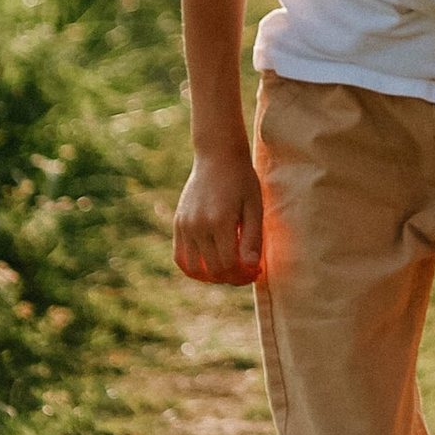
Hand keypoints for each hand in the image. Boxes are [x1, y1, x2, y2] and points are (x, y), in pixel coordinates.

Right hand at [174, 149, 262, 285]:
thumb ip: (253, 238)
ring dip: (212, 277)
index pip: (228, 265)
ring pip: (193, 269)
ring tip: (228, 269)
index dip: (244, 275)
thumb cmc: (241, 180)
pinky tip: (210, 264)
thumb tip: (251, 266)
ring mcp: (184, 225)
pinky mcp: (178, 224)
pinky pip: (180, 257)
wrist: (217, 156)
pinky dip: (194, 268)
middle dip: (232, 277)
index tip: (256, 270)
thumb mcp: (254, 207)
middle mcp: (197, 226)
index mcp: (219, 221)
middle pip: (212, 270)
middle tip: (246, 272)